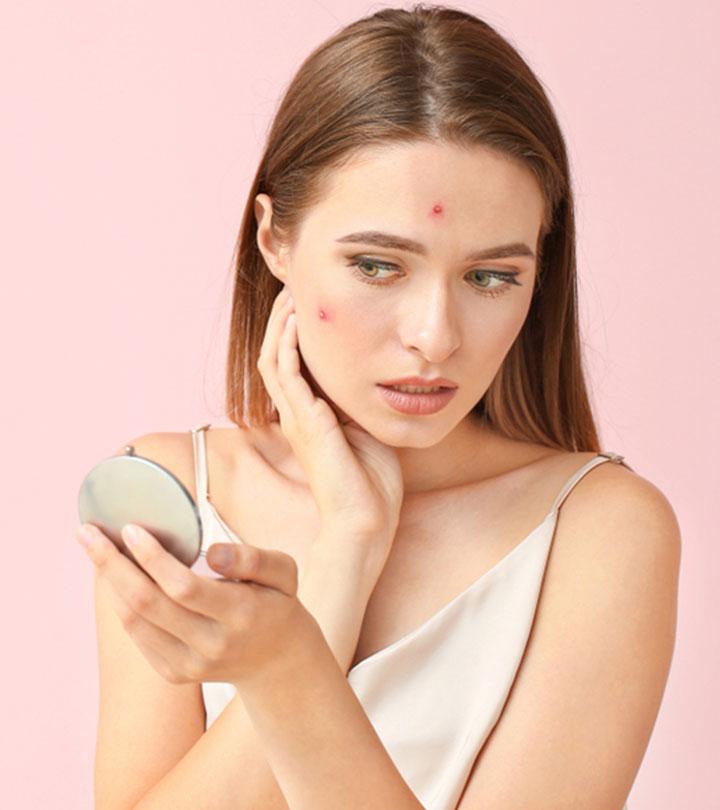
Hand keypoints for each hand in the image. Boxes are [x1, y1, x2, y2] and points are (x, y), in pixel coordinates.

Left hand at [77, 522, 319, 689]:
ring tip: (95, 548)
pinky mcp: (174, 673)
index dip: (152, 559)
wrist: (277, 663)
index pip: (184, 588)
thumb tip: (211, 553)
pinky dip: (121, 602)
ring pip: (134, 621)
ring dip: (110, 582)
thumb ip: (253, 558)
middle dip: (111, 565)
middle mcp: (211, 645)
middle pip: (147, 604)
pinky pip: (137, 634)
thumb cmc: (277, 605)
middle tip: (86, 532)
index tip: (130, 529)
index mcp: (240, 615)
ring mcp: (189, 665)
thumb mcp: (284, 573)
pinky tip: (114, 576)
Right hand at [257, 286, 403, 554]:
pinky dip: (288, 346)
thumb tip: (382, 375)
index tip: (311, 303)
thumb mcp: (369, 430)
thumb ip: (364, 403)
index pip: (293, 364)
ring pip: (273, 359)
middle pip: (275, 355)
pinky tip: (296, 322)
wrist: (365, 522)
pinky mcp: (304, 423)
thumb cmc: (371, 484)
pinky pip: (286, 375)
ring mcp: (295, 418)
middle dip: (283, 321)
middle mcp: (295, 414)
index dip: (296, 333)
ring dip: (280, 326)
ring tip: (291, 295)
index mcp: (309, 416)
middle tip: (295, 288)